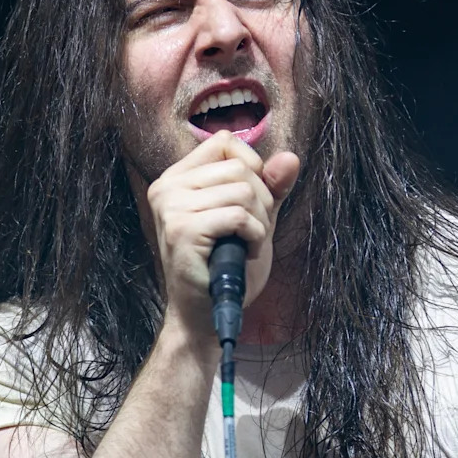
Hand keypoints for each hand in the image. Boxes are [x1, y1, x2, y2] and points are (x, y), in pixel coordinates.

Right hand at [146, 131, 299, 342]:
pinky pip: (239, 215)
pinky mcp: (182, 230)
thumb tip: (291, 158)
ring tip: (245, 245)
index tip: (249, 203)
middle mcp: (167, 188)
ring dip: (258, 222)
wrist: (204, 314)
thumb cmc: (226, 266)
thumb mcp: (253, 218)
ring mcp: (171, 208)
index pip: (224, 142)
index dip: (251, 168)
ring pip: (243, 190)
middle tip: (250, 232)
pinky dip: (254, 236)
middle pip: (239, 167)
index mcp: (177, 178)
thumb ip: (270, 186)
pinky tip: (244, 253)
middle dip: (261, 201)